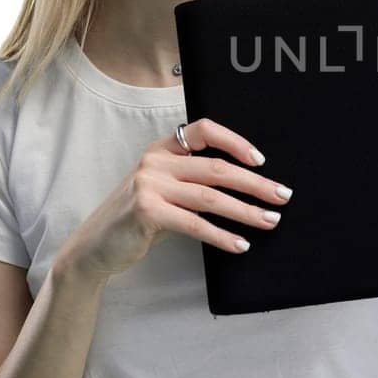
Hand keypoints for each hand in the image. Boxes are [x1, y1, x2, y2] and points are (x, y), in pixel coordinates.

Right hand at [55, 117, 293, 283]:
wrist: (94, 247)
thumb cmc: (138, 220)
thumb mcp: (164, 192)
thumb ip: (193, 183)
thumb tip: (247, 189)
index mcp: (162, 149)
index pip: (204, 130)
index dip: (235, 141)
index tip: (261, 161)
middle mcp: (156, 161)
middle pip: (216, 167)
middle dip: (255, 183)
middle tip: (282, 196)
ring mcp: (149, 184)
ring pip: (211, 196)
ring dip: (246, 211)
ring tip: (270, 221)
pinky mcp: (147, 211)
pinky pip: (195, 223)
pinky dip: (221, 235)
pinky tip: (240, 244)